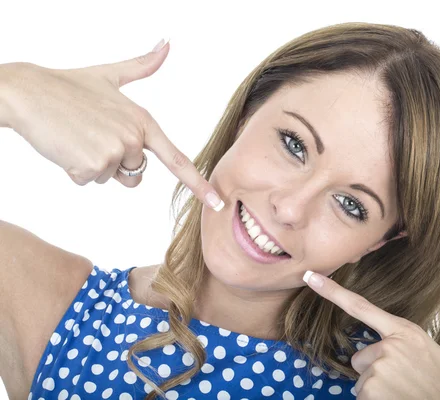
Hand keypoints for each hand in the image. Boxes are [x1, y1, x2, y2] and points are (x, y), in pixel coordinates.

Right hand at [1, 39, 223, 210]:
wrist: (28, 91)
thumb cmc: (68, 86)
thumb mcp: (110, 75)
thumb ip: (142, 66)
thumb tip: (166, 44)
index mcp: (143, 121)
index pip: (176, 159)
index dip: (198, 184)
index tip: (216, 201)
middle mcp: (134, 138)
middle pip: (135, 175)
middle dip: (114, 164)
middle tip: (91, 135)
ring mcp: (114, 152)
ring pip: (109, 178)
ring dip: (92, 165)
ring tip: (78, 137)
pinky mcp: (92, 165)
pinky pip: (87, 180)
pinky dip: (74, 169)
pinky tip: (66, 145)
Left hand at [303, 271, 439, 399]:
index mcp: (406, 332)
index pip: (361, 307)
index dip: (332, 291)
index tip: (311, 277)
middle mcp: (389, 346)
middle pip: (361, 357)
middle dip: (376, 371)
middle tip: (403, 382)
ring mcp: (379, 368)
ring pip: (361, 379)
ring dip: (377, 390)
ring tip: (403, 394)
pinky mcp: (371, 390)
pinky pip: (361, 396)